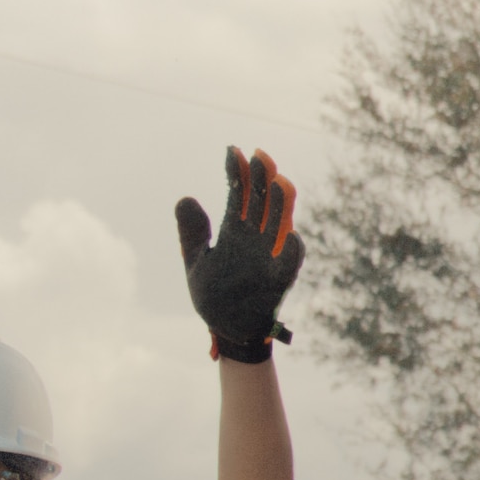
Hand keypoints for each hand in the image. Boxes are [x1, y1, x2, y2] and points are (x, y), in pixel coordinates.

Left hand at [176, 146, 302, 362]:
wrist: (229, 329)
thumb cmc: (214, 295)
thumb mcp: (197, 259)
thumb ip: (193, 230)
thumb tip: (185, 197)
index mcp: (234, 233)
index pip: (238, 196)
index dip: (237, 174)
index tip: (233, 151)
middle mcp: (254, 240)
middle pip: (261, 203)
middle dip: (261, 179)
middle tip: (259, 155)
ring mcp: (269, 257)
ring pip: (279, 225)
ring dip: (281, 204)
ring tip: (279, 182)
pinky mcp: (279, 279)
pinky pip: (291, 261)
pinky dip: (294, 249)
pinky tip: (292, 235)